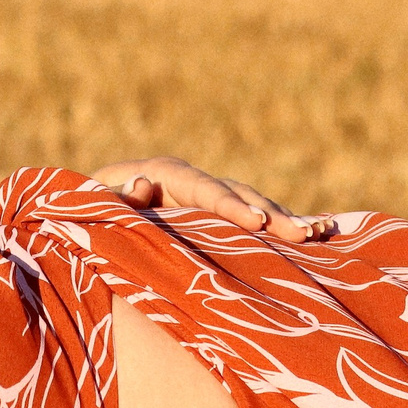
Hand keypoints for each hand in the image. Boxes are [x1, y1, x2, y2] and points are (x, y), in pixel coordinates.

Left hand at [88, 156, 335, 242]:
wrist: (88, 211)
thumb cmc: (86, 210)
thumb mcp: (91, 203)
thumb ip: (112, 198)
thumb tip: (144, 183)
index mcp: (165, 173)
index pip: (204, 188)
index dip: (230, 205)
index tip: (256, 222)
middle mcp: (194, 180)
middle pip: (240, 195)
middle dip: (272, 215)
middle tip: (303, 235)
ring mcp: (209, 197)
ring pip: (255, 205)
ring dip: (287, 220)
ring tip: (320, 233)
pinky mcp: (217, 216)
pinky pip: (255, 220)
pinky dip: (284, 226)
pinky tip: (322, 232)